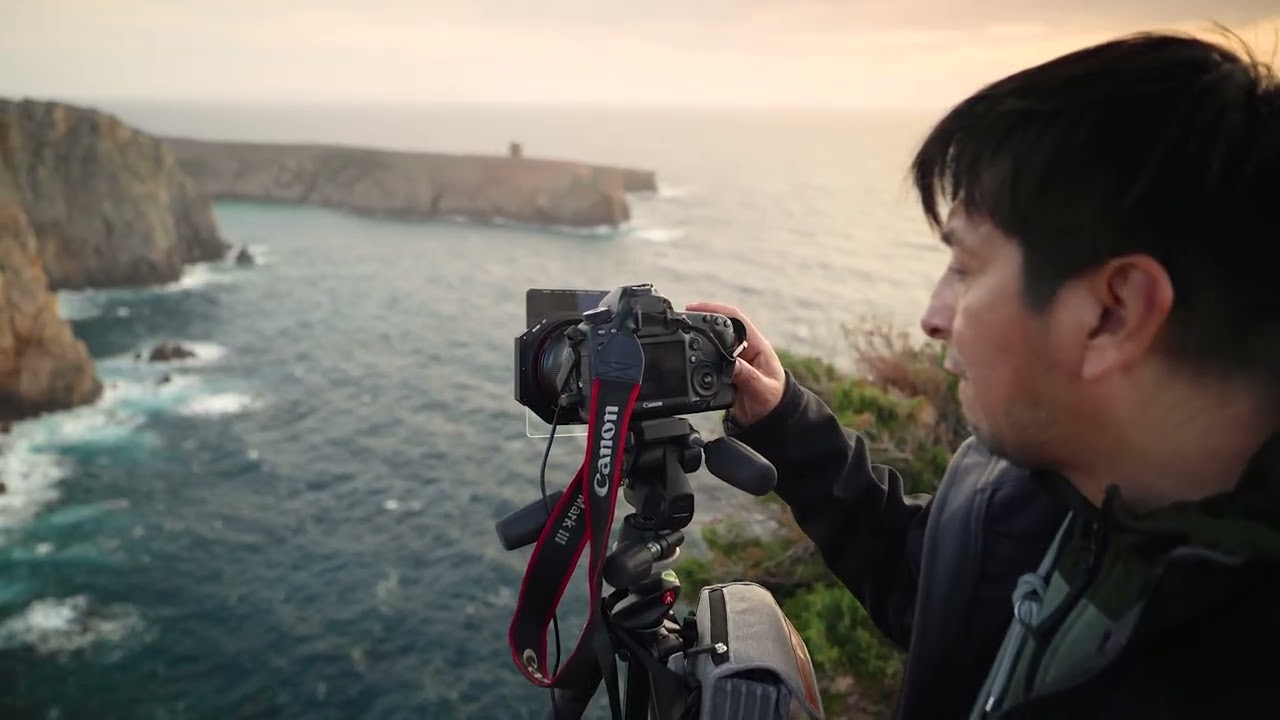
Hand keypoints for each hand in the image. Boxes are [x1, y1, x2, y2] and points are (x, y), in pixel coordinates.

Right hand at [685, 302, 785, 426]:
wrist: (772, 421)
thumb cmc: (774, 402)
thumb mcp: (761, 389)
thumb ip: (747, 375)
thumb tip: (731, 363)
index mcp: (757, 346)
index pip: (735, 319)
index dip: (715, 309)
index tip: (695, 309)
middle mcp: (745, 350)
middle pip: (721, 328)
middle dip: (702, 321)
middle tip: (682, 320)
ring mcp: (735, 361)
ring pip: (714, 344)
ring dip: (700, 340)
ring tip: (682, 337)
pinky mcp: (727, 373)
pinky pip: (710, 361)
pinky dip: (700, 358)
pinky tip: (689, 359)